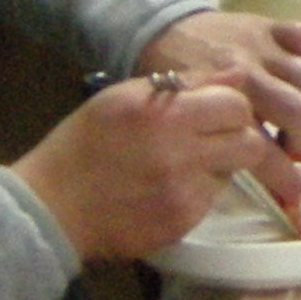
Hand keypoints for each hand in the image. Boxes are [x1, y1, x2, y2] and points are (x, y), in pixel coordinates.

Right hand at [10, 76, 265, 262]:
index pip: (236, 104)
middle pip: (249, 142)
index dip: (231, 107)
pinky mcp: (182, 224)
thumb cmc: (83, 143)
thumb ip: (182, 84)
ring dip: (217, 166)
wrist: (51, 206)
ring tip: (181, 164)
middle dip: (239, 138)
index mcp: (165, 113)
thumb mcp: (123, 97)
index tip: (217, 112)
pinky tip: (166, 189)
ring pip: (232, 173)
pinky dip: (197, 192)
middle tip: (214, 139)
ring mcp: (183, 193)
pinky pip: (210, 201)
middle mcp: (180, 153)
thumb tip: (235, 76)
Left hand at [139, 9, 300, 160]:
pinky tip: (295, 70)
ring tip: (294, 113)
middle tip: (292, 146)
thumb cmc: (170, 89)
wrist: (155, 33)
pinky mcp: (267, 24)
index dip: (289, 181)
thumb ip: (217, 144)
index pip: (267, 151)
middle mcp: (247, 74)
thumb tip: (247, 173)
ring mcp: (260, 46)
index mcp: (223, 104)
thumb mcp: (187, 124)